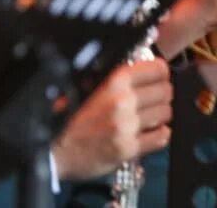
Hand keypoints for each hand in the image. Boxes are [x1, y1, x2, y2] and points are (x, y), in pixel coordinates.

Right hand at [52, 59, 172, 179]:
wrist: (50, 152)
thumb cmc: (66, 117)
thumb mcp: (86, 86)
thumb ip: (114, 76)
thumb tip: (140, 64)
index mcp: (114, 81)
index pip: (158, 69)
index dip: (160, 73)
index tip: (157, 78)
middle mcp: (123, 101)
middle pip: (166, 91)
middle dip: (161, 94)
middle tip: (152, 99)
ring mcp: (127, 126)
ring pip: (166, 113)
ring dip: (160, 114)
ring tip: (148, 117)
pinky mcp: (128, 149)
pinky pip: (162, 137)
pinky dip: (159, 134)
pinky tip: (149, 133)